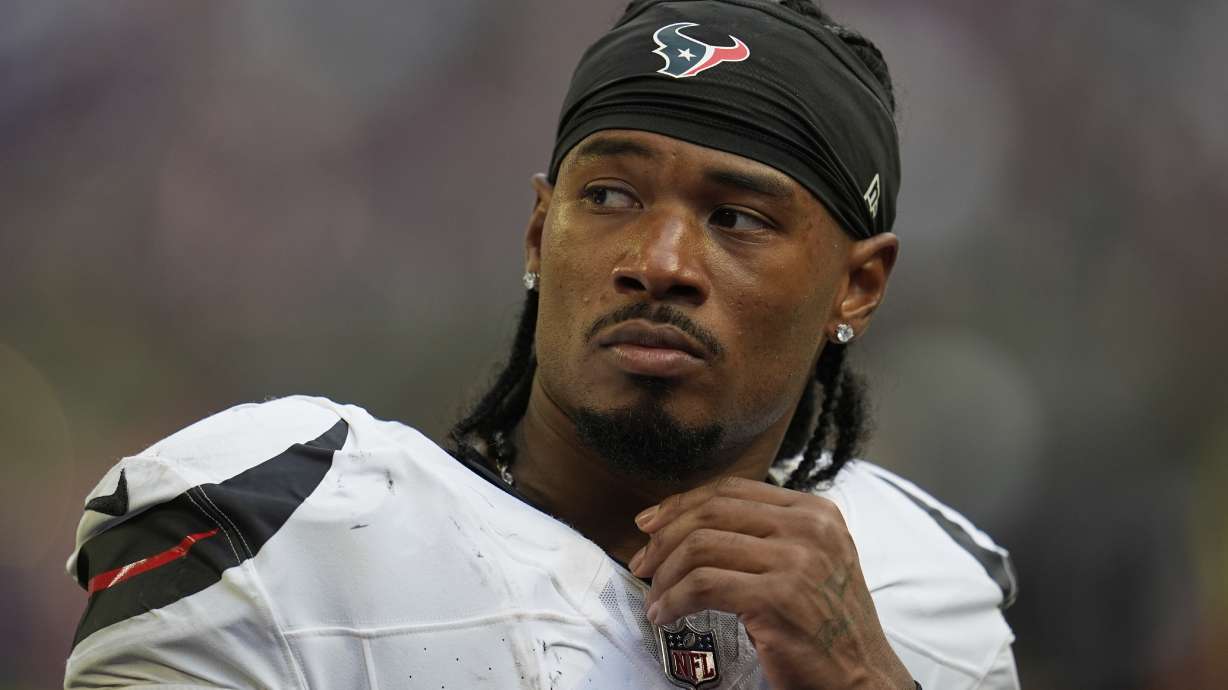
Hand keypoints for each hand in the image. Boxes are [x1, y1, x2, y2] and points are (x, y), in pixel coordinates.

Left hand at [628, 477, 913, 689]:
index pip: (731, 490)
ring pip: (700, 547)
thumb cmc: (827, 624)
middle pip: (710, 513)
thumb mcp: (809, 560)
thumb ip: (765, 535)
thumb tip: (688, 523)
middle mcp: (808, 527)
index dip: (682, 503)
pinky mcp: (778, 597)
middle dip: (664, 538)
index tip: (650, 524)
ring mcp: (796, 560)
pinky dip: (674, 600)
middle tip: (641, 564)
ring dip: (664, 575)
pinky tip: (666, 615)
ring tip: (654, 598)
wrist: (863, 677)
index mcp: (814, 511)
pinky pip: (702, 586)